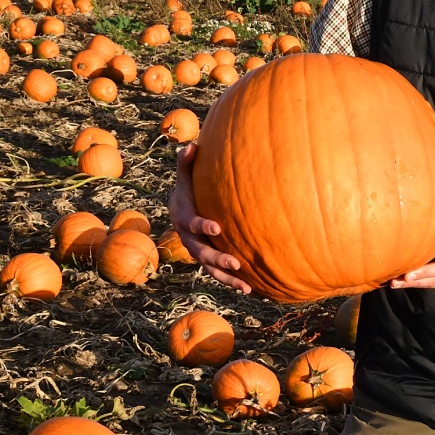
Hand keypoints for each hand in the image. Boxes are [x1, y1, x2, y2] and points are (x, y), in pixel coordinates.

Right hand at [168, 142, 252, 294]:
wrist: (182, 205)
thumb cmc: (190, 186)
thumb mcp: (186, 174)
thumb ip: (187, 163)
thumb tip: (190, 146)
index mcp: (182, 216)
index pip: (191, 223)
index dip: (202, 225)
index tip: (217, 228)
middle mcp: (187, 238)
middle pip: (200, 252)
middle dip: (217, 259)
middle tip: (235, 263)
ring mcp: (197, 250)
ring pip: (210, 268)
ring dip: (227, 278)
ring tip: (246, 286)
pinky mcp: (208, 258)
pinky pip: (218, 272)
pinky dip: (232, 281)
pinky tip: (252, 288)